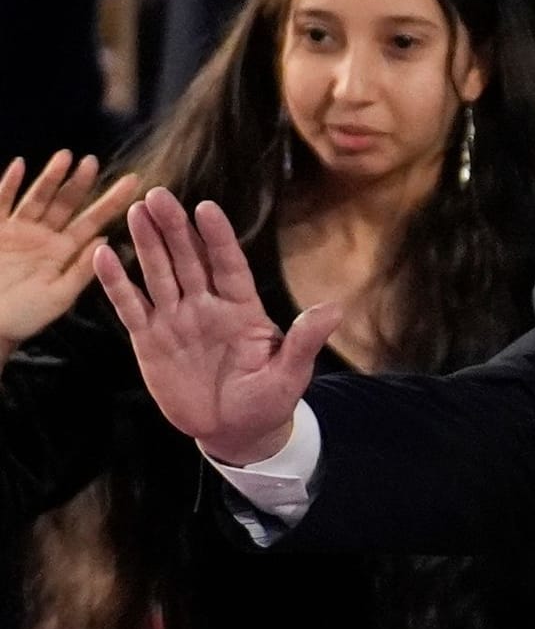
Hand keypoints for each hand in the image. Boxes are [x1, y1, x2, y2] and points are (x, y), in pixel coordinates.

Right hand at [0, 152, 139, 353]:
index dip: (112, 201)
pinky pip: (1, 202)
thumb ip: (82, 269)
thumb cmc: (24, 317)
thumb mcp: (58, 296)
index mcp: (65, 251)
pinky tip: (21, 165)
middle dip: (80, 183)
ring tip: (66, 157)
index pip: (94, 221)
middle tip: (94, 162)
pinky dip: (9, 184)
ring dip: (50, 177)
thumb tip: (107, 239)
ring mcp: (18, 230)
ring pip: (37, 198)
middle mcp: (44, 236)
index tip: (134, 182)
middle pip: (66, 203)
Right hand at [93, 187, 341, 464]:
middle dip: (174, 227)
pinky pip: (130, 306)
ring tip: (135, 210)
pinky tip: (104, 255)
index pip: (229, 265)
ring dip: (146, 243)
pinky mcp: (149, 339)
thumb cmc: (269, 402)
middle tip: (158, 195)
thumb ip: (304, 341)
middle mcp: (207, 306)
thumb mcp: (290, 374)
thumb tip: (335, 310)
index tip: (206, 208)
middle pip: (189, 259)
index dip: (218, 238)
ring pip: (159, 274)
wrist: (236, 433)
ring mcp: (176, 320)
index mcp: (242, 309)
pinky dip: (116, 283)